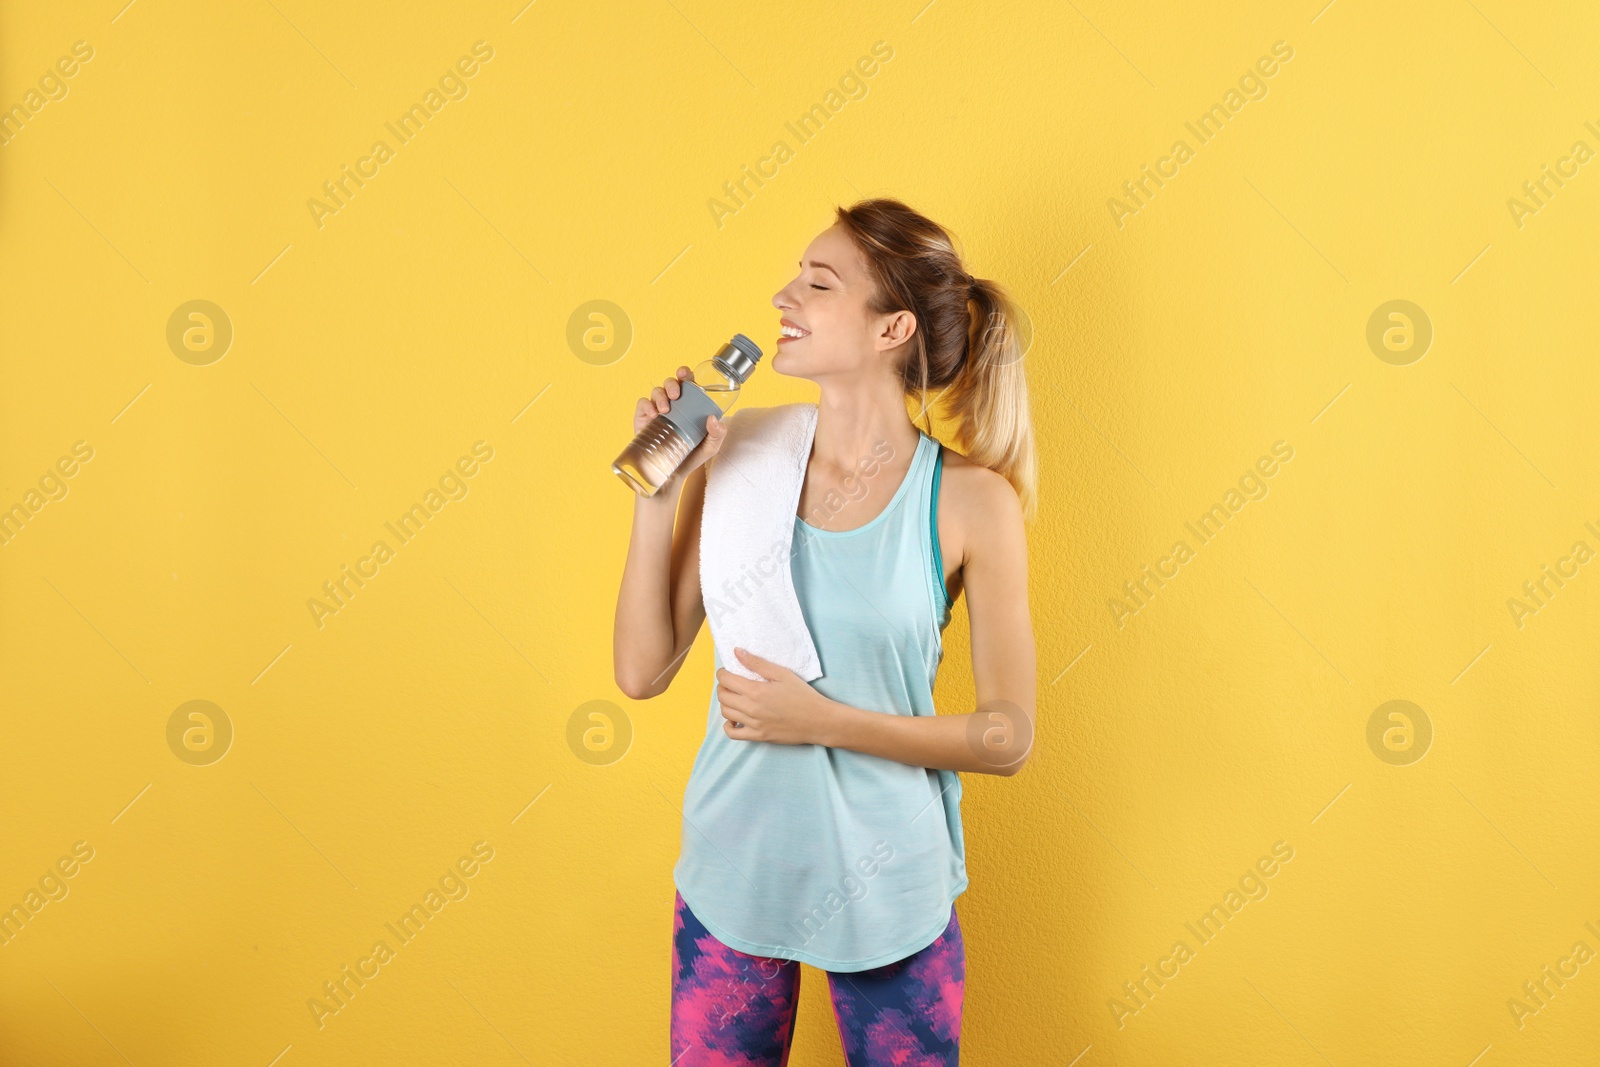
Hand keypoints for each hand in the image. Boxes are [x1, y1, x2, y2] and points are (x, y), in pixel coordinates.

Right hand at [632, 366, 726, 481]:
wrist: (672, 474)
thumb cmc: (692, 457)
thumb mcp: (710, 447)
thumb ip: (718, 434)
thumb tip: (714, 419)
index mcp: (689, 405)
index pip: (687, 382)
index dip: (685, 373)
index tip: (686, 374)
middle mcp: (673, 404)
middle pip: (670, 383)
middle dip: (672, 383)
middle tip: (676, 395)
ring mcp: (657, 411)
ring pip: (656, 391)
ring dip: (660, 395)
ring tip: (665, 410)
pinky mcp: (643, 419)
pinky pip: (642, 404)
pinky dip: (647, 405)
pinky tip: (653, 414)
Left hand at [716, 648, 835, 744]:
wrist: (818, 721)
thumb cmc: (803, 695)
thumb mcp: (782, 674)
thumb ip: (758, 663)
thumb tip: (737, 652)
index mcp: (756, 691)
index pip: (726, 680)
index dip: (723, 673)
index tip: (727, 671)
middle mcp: (751, 708)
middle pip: (723, 696)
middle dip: (722, 686)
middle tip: (731, 682)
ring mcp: (753, 724)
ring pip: (726, 713)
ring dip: (726, 703)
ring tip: (735, 697)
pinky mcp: (758, 737)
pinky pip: (733, 734)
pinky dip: (728, 726)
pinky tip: (735, 719)